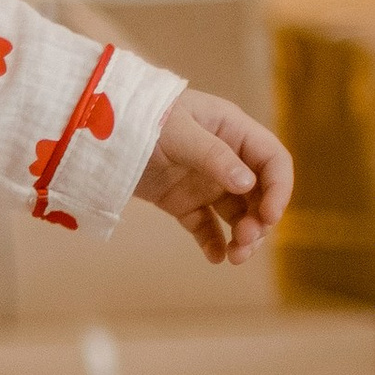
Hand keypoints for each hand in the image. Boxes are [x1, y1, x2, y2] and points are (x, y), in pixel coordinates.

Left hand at [134, 89, 291, 265]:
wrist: (95, 127)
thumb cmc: (140, 116)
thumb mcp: (178, 131)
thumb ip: (213, 156)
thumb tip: (247, 184)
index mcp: (232, 130)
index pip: (272, 160)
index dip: (279, 189)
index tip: (269, 216)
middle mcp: (225, 157)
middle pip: (259, 193)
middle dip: (259, 221)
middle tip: (245, 243)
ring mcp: (204, 180)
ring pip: (236, 214)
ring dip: (242, 236)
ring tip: (234, 257)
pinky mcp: (181, 201)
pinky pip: (204, 225)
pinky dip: (212, 242)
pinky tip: (214, 258)